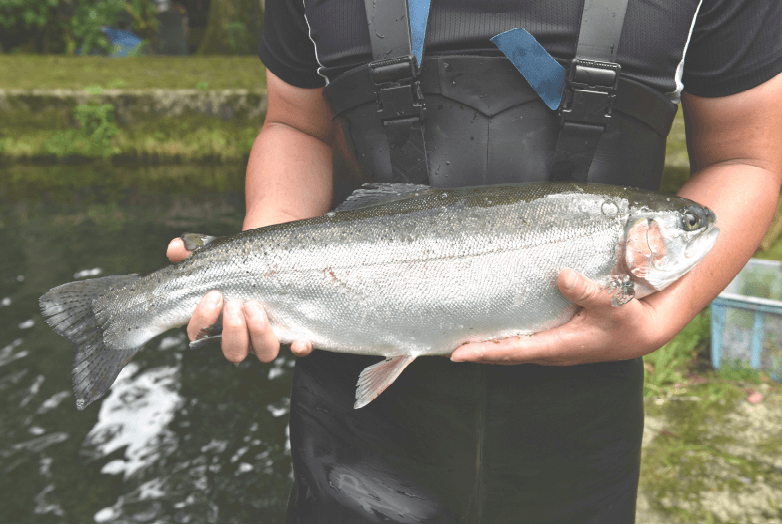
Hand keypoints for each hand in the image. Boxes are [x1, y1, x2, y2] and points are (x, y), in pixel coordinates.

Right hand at [166, 237, 313, 363]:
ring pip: (264, 353)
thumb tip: (175, 248)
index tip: (214, 295)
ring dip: (259, 334)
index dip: (203, 321)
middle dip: (233, 330)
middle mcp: (243, 336)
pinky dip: (300, 347)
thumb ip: (192, 252)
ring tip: (256, 306)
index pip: (200, 335)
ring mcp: (268, 336)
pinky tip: (301, 341)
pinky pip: (299, 348)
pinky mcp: (293, 330)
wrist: (270, 254)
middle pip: (234, 352)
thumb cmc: (237, 262)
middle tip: (235, 304)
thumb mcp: (215, 254)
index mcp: (217, 323)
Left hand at [449, 268, 666, 365]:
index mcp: (560, 346)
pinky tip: (493, 329)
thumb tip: (562, 276)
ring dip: (489, 347)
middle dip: (478, 352)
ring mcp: (554, 347)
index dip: (485, 352)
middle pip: (506, 354)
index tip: (458, 354)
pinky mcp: (558, 339)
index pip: (514, 351)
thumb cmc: (630, 320)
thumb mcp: (613, 303)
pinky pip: (524, 342)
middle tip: (448, 346)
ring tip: (461, 339)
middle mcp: (553, 351)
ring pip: (513, 350)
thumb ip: (588, 291)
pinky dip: (504, 340)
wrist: (646, 331)